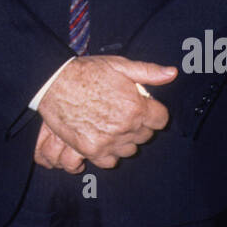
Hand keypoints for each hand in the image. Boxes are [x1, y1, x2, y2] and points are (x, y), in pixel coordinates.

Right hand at [37, 55, 175, 168]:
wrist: (54, 82)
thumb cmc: (87, 72)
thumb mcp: (120, 65)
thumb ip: (148, 72)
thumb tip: (171, 74)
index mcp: (136, 107)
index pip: (161, 120)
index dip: (154, 112)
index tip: (145, 107)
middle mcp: (125, 127)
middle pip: (145, 136)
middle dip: (139, 125)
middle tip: (125, 113)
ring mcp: (108, 141)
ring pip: (129, 150)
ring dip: (125, 140)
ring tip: (113, 125)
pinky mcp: (91, 150)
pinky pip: (110, 161)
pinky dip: (109, 153)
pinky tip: (103, 139)